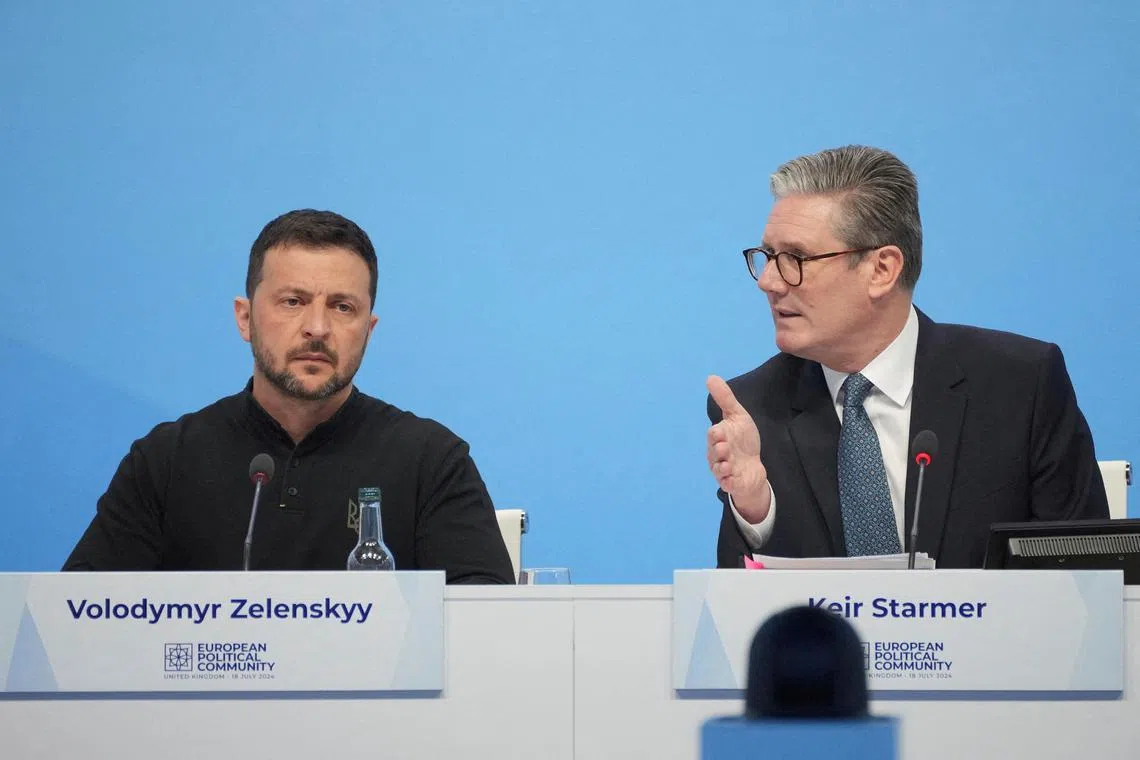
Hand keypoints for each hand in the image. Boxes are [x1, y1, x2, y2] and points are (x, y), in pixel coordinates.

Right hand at [707, 375, 770, 522]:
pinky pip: (726, 484)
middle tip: (727, 449)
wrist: (753, 466)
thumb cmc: (743, 440)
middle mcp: (717, 454)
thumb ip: (725, 398)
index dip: (717, 435)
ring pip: (718, 470)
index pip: (714, 435)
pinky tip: (733, 480)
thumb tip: (710, 377)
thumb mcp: (737, 416)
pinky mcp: (731, 483)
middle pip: (714, 453)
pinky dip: (728, 483)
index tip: (722, 433)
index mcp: (718, 438)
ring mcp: (724, 470)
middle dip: (720, 451)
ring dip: (723, 468)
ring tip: (729, 466)